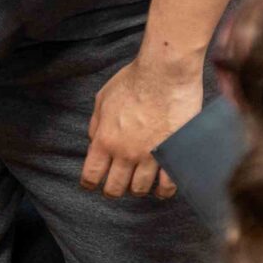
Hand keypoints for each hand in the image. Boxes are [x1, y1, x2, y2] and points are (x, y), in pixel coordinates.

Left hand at [81, 53, 204, 198]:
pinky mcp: (172, 153)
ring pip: (140, 189)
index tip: (93, 184)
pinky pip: (168, 184)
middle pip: (115, 188)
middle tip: (117, 184)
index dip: (90, 183)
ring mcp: (150, 155)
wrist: (165, 72)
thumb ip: (96, 124)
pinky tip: (161, 187)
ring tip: (140, 182)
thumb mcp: (103, 99)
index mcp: (105, 140)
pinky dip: (163, 190)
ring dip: (138, 188)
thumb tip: (94, 141)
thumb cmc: (134, 80)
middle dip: (113, 189)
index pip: (91, 175)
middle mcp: (125, 153)